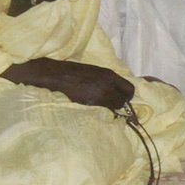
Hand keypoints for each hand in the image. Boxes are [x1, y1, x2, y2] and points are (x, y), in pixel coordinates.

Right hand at [4, 56, 136, 109]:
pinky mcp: (89, 104)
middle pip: (123, 102)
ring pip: (113, 109)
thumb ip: (107, 80)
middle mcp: (107, 85)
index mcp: (109, 75)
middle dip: (119, 105)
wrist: (54, 75)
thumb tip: (118, 91)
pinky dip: (99, 112)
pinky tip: (90, 109)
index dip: (127, 96)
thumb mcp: (94, 71)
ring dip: (109, 109)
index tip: (122, 100)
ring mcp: (98, 96)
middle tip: (110, 106)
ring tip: (98, 107)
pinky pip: (101, 113)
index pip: (130, 89)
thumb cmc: (73, 72)